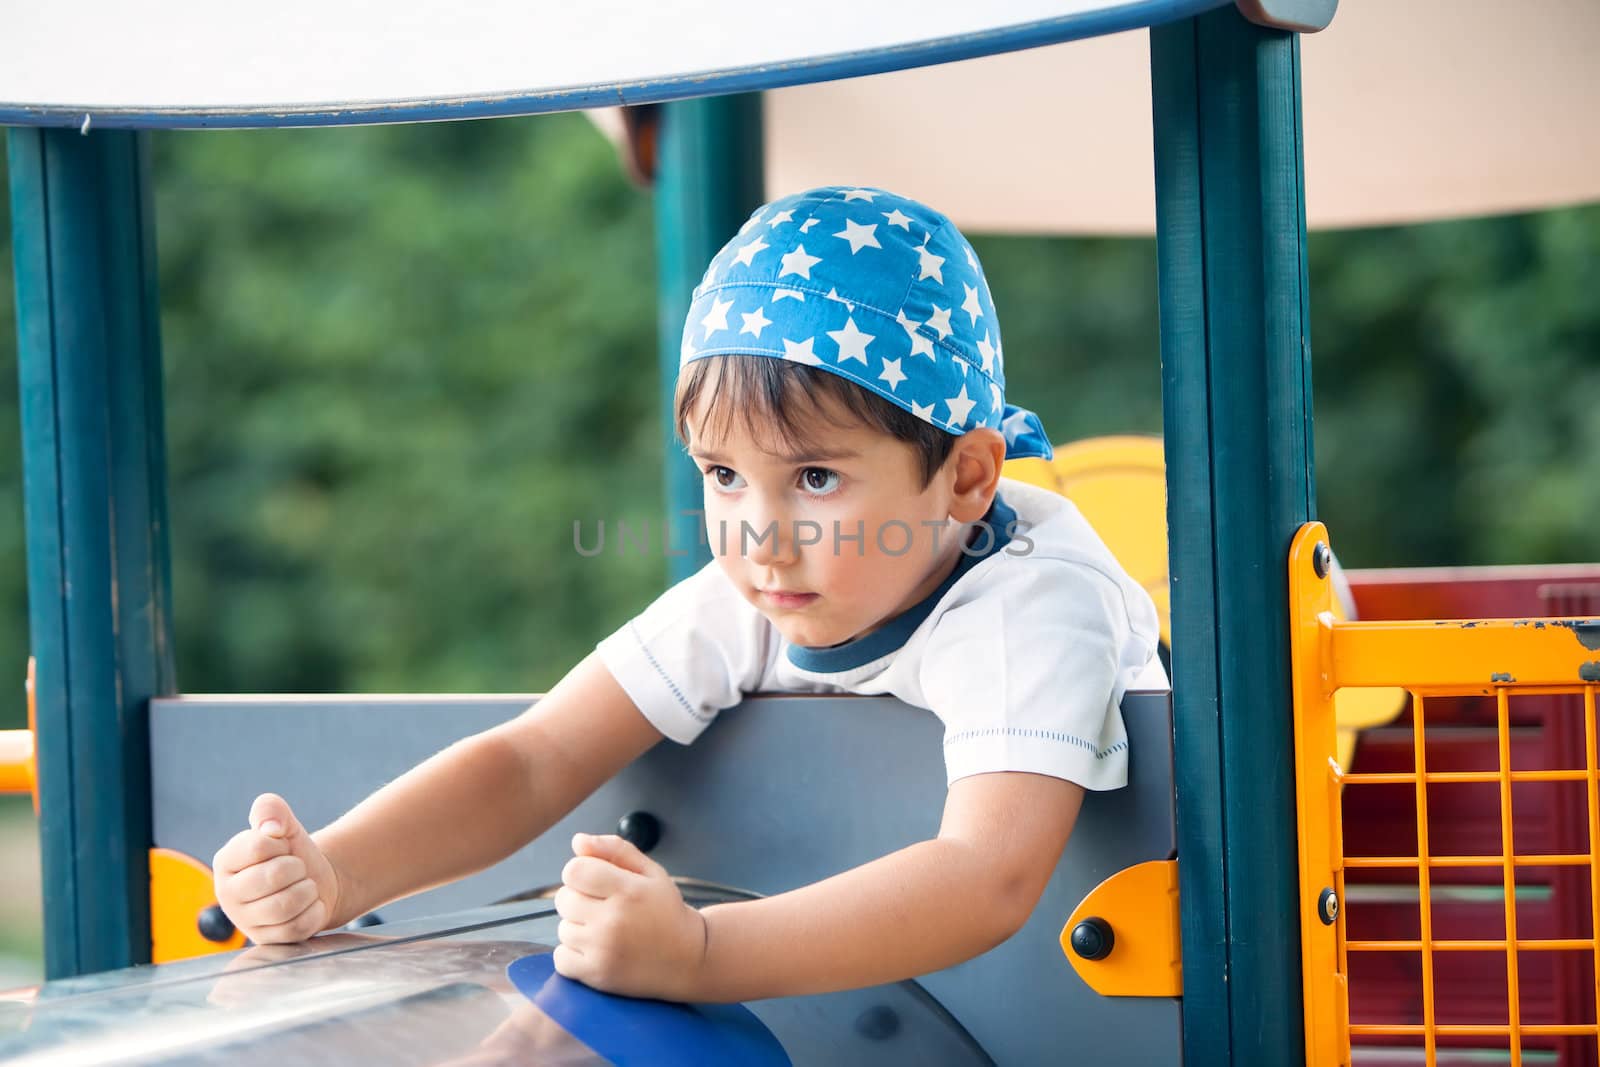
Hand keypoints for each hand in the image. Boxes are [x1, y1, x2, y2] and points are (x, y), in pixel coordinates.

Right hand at [212, 793, 342, 943]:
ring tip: (303, 885)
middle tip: (296, 868)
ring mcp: (245, 921)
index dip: (281, 843)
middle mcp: (227, 894)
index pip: (258, 847)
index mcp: (225, 861)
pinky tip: (308, 904)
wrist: (314, 880)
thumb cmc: (292, 851)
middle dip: (296, 867)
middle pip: (273, 876)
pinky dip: (313, 911)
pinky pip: (297, 927)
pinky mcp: (267, 940)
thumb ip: (270, 809)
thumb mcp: (282, 822)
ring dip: (307, 890)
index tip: (281, 848)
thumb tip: (270, 827)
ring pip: (285, 905)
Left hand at [553, 833, 707, 999]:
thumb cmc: (667, 911)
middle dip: (578, 899)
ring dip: (577, 927)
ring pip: (562, 928)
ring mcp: (603, 950)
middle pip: (563, 899)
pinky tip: (595, 949)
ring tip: (604, 930)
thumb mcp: (651, 872)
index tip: (595, 881)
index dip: (580, 872)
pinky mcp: (597, 975)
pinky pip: (560, 958)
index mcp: (628, 890)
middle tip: (603, 906)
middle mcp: (613, 920)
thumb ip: (615, 850)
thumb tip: (578, 840)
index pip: (573, 870)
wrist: (689, 959)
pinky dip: (572, 954)